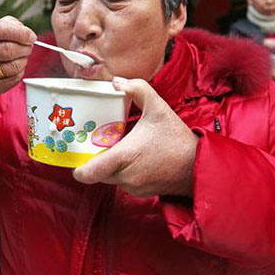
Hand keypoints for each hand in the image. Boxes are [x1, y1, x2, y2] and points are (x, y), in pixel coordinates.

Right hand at [0, 16, 34, 97]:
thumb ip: (7, 26)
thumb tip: (26, 33)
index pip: (0, 30)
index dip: (21, 33)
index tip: (31, 36)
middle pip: (7, 49)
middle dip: (24, 48)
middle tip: (29, 47)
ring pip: (11, 67)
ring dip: (23, 61)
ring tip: (22, 57)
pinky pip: (10, 81)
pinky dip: (19, 74)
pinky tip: (15, 69)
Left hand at [73, 77, 197, 197]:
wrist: (198, 165)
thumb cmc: (177, 139)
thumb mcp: (159, 108)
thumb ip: (138, 89)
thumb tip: (117, 82)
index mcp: (124, 156)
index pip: (89, 172)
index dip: (78, 168)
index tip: (76, 157)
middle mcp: (125, 176)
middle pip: (97, 173)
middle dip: (95, 160)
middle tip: (97, 143)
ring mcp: (133, 187)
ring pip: (110, 178)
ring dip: (110, 166)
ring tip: (117, 147)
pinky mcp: (141, 192)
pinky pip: (123, 182)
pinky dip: (124, 172)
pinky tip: (134, 157)